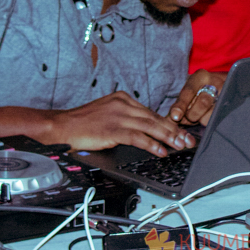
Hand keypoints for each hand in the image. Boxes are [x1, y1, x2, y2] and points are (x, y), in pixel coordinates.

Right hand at [55, 91, 195, 156]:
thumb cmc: (82, 124)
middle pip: (155, 118)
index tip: (180, 131)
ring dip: (169, 138)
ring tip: (180, 146)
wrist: (61, 126)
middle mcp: (123, 104)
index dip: (167, 123)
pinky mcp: (113, 129)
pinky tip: (161, 151)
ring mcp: (118, 116)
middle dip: (174, 131)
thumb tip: (144, 130)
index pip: (151, 112)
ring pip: (151, 126)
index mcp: (122, 99)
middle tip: (188, 140)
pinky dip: (152, 144)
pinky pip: (138, 137)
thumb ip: (125, 118)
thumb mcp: (107, 114)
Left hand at [168, 70, 226, 125]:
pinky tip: (207, 119)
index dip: (181, 105)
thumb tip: (173, 119)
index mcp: (200, 76)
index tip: (175, 116)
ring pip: (212, 113)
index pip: (189, 91)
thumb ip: (179, 104)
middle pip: (203, 103)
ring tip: (199, 117)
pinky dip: (210, 122)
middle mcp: (215, 81)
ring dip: (202, 119)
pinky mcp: (232, 104)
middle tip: (188, 118)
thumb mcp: (188, 92)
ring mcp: (227, 92)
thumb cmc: (199, 92)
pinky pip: (219, 118)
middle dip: (192, 114)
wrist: (220, 87)